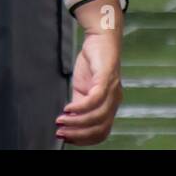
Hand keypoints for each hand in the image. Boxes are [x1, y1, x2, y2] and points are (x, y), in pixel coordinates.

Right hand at [56, 2, 122, 145]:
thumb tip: (68, 122)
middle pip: (100, 129)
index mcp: (110, 105)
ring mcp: (112, 90)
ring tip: (61, 122)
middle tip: (61, 133)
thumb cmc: (93, 61)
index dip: (84, 139)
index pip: (101, 132)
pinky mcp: (106, 78)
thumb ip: (79, 104)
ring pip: (98, 117)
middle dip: (79, 135)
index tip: (67, 139)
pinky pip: (95, 99)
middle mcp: (114, 100)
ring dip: (77, 123)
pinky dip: (80, 108)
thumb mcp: (83, 88)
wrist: (101, 36)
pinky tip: (68, 108)